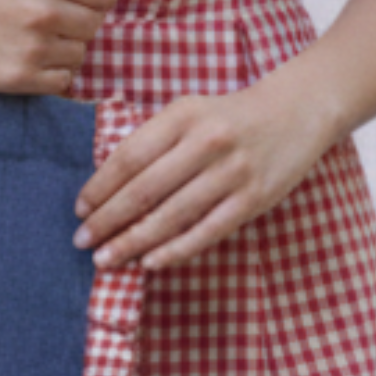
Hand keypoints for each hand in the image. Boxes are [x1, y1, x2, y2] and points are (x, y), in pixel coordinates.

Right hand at [0, 0, 126, 93]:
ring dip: (64, 45)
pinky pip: (64, 80)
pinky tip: (27, 54)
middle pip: (95, 24)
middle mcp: (43, 11)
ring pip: (81, 53)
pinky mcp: (18, 78)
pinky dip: (51, 71)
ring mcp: (31, 48)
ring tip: (32, 33)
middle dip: (76, 17)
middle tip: (45, 11)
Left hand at [74, 76, 330, 271]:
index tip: (80, 210)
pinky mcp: (253, 199)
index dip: (100, 187)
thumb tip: (109, 189)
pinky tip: (150, 263)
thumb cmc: (228, 117)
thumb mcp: (189, 113)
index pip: (129, 157)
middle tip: (83, 242)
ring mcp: (231, 172)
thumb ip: (154, 142)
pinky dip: (175, 250)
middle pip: (144, 190)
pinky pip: (206, 231)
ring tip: (107, 259)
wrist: (294, 112)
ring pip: (172, 216)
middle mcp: (206, 142)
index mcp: (182, 116)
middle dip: (108, 220)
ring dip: (133, 241)